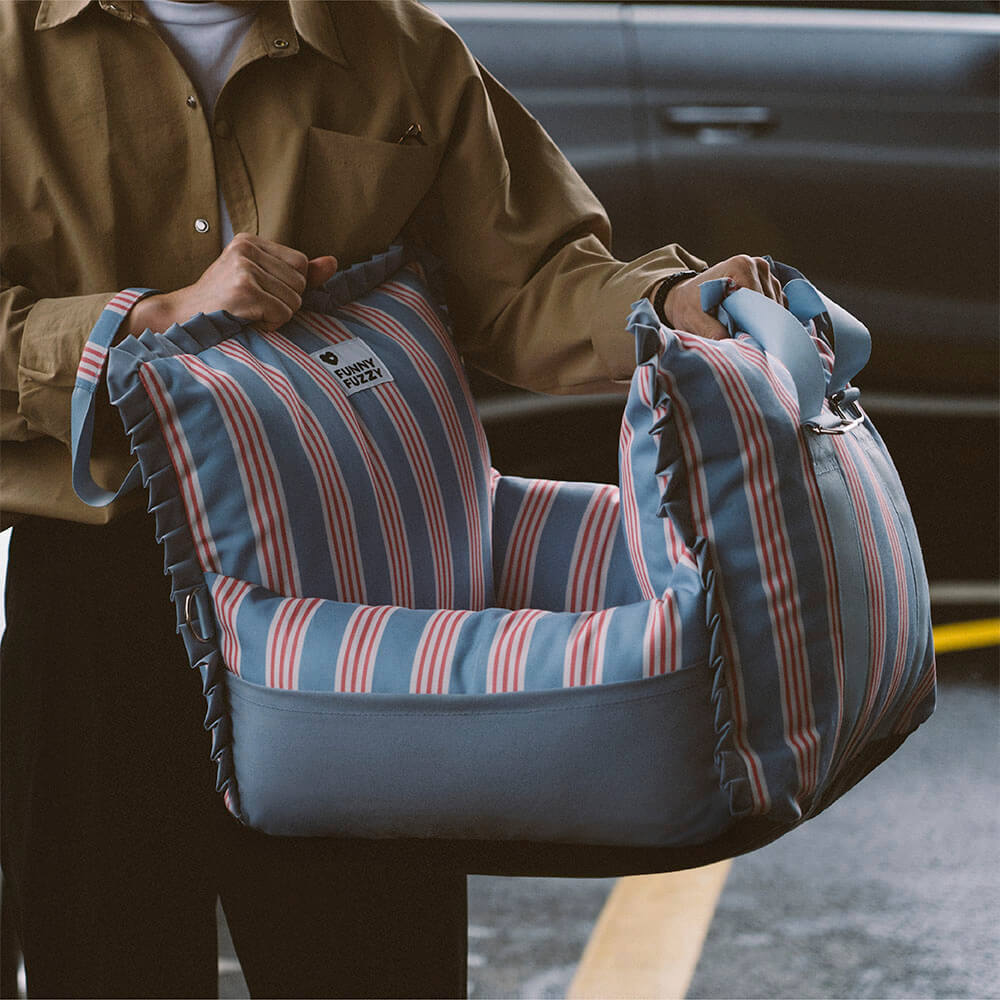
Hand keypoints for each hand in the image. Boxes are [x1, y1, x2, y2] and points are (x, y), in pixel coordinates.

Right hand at [124, 234, 337, 335]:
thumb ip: (299, 273)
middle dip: (284, 302)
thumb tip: (333, 262)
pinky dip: (270, 325)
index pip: (301, 264)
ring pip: (295, 300)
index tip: (261, 293)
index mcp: (250, 242)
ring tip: (249, 313)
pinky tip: (247, 320)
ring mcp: (245, 268)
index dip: (289, 286)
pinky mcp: (245, 290)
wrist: (181, 319)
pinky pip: (283, 313)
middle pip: (301, 282)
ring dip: (277, 315)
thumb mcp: (261, 282)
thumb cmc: (223, 305)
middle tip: (253, 306)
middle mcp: (246, 249)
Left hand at [659, 255, 784, 339]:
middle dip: (758, 324)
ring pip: (776, 307)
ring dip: (763, 323)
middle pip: (770, 304)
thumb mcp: (693, 318)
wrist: (686, 297)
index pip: (759, 301)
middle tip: (741, 338)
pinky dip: (766, 320)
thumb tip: (730, 343)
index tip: (744, 339)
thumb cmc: (689, 305)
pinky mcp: (770, 286)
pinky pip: (777, 307)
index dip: (753, 323)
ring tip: (742, 330)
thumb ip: (710, 330)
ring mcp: (766, 275)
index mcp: (741, 266)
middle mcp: (758, 265)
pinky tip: (751, 326)